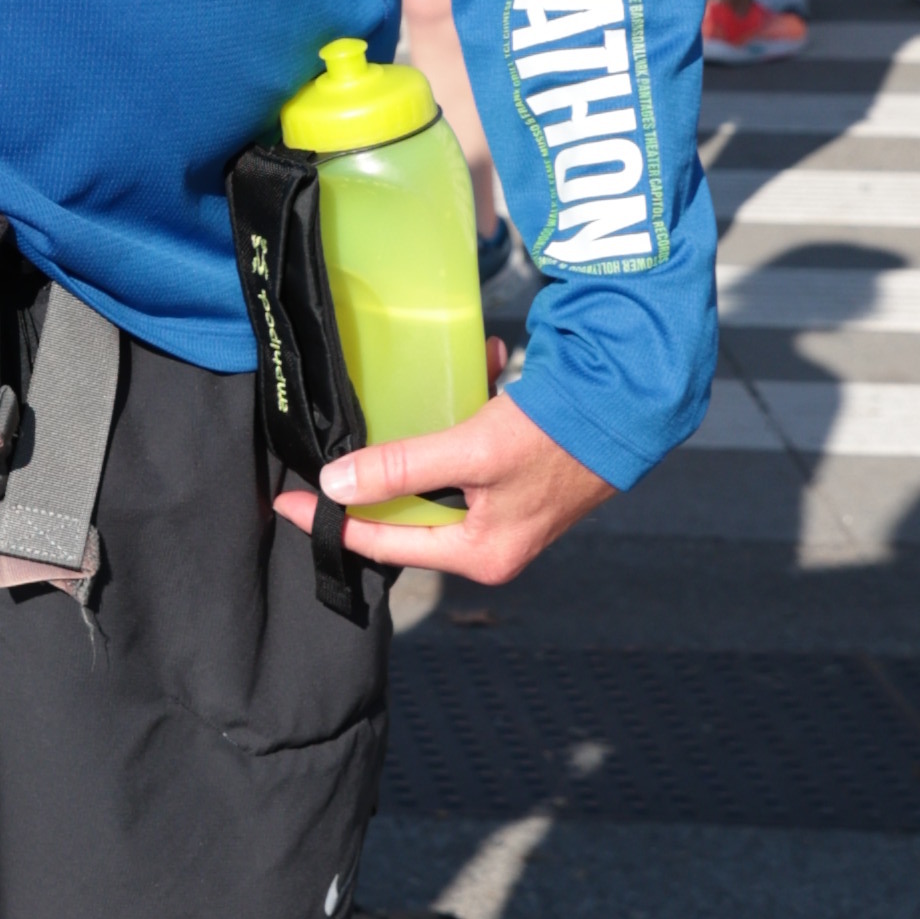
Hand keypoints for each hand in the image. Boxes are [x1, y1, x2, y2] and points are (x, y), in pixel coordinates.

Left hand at [270, 387, 610, 587]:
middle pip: (408, 510)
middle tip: (338, 438)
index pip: (384, 544)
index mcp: (479, 555)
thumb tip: (335, 485)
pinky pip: (473, 445)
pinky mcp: (520, 472)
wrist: (632, 406)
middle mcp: (492, 541)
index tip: (287, 501)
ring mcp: (508, 508)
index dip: (332, 522)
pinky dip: (470, 405)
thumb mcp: (471, 454)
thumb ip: (401, 469)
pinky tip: (485, 363)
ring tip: (438, 380)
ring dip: (430, 425)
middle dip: (383, 465)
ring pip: (439, 473)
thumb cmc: (556, 439)